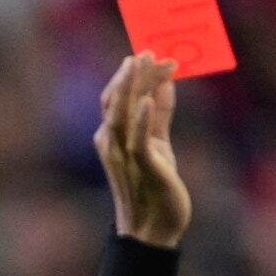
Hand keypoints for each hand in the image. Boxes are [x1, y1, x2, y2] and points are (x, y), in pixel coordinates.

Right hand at [95, 53, 189, 247]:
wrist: (156, 226)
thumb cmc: (155, 184)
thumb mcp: (159, 143)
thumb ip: (160, 114)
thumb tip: (164, 82)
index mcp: (114, 136)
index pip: (117, 97)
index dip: (132, 74)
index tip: (152, 53)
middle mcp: (112, 143)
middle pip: (115, 100)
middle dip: (130, 74)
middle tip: (147, 50)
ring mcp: (124, 155)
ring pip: (122, 114)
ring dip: (132, 87)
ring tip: (142, 63)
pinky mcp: (142, 167)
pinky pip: (138, 140)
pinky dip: (142, 119)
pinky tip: (149, 99)